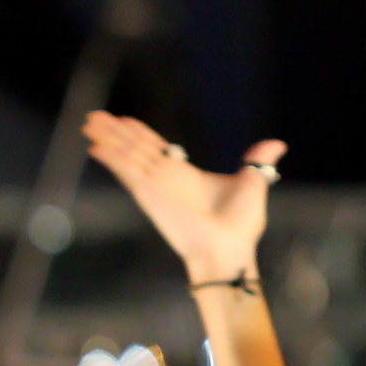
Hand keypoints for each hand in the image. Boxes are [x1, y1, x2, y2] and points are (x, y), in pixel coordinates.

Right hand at [83, 110, 285, 281]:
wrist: (228, 249)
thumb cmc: (240, 224)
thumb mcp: (251, 183)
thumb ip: (256, 161)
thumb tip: (276, 144)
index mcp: (183, 175)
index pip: (155, 148)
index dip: (139, 133)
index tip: (124, 120)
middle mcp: (163, 178)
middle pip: (134, 148)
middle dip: (114, 132)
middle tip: (94, 117)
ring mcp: (154, 186)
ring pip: (125, 155)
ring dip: (107, 139)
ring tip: (89, 123)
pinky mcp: (149, 194)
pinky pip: (126, 172)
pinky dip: (111, 159)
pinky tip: (95, 147)